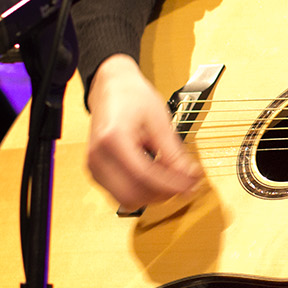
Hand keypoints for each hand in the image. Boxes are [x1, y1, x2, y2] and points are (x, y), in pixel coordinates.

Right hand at [85, 54, 198, 211]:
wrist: (112, 88)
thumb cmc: (132, 97)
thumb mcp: (159, 120)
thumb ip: (173, 151)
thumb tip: (189, 175)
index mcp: (113, 139)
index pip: (145, 175)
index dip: (173, 184)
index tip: (193, 184)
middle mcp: (97, 157)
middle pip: (133, 194)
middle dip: (163, 194)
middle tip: (186, 184)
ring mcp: (94, 167)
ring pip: (127, 199)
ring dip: (153, 195)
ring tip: (172, 178)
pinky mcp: (97, 173)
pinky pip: (121, 193)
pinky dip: (142, 190)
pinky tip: (157, 177)